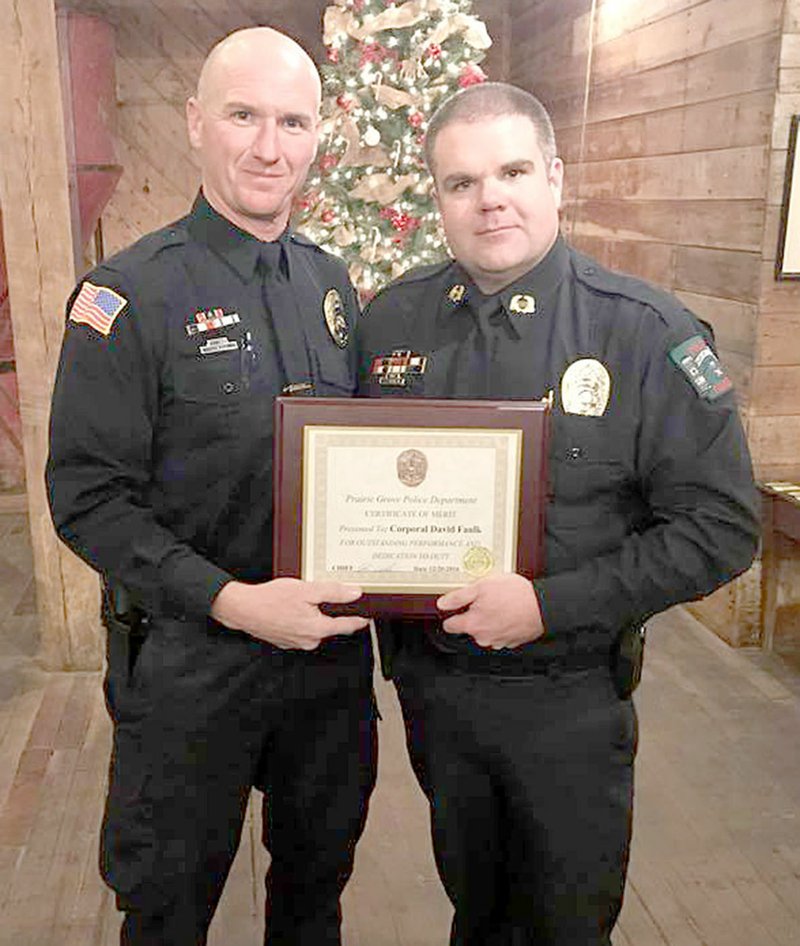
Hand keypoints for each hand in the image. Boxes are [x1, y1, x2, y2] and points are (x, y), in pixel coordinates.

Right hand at [210, 578, 369, 649]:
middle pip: (329, 626)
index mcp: (317, 629)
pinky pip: (300, 629)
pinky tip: (291, 607)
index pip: (346, 626)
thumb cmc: (271, 600)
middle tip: (324, 597)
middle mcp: (308, 640)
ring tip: (302, 599)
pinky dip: (299, 619)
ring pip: (313, 627)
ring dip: (312, 615)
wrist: (243, 609)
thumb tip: (355, 594)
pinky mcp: (285, 640)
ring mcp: (296, 642)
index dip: (358, 620)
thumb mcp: (307, 590)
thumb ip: (334, 592)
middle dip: (330, 613)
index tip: (366, 618)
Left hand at [436, 573, 544, 649]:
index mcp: (473, 624)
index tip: (455, 608)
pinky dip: (503, 624)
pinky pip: (501, 632)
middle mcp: (484, 637)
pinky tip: (509, 611)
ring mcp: (499, 641)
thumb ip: (458, 597)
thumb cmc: (515, 595)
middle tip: (484, 599)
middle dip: (474, 614)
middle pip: (469, 628)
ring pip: (486, 630)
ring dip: (490, 619)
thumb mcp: (481, 586)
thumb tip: (443, 603)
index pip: (450, 626)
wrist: (542, 605)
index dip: (451, 614)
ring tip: (500, 603)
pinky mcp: (512, 641)